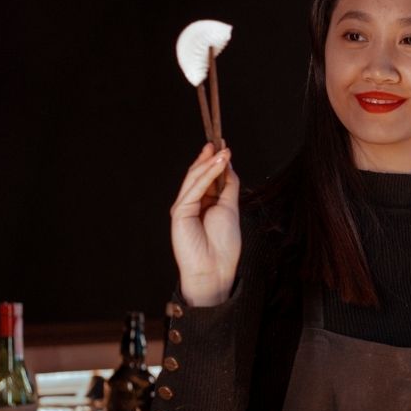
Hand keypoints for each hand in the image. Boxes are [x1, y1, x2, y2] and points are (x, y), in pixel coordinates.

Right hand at [170, 141, 240, 306]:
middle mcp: (192, 203)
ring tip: (223, 150)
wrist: (214, 269)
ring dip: (210, 163)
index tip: (224, 146)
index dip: (215, 161)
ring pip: (195, 179)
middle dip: (210, 158)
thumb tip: (229, 165)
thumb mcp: (230, 208)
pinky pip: (195, 188)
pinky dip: (207, 174)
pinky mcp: (180, 211)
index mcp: (204, 204)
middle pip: (199, 175)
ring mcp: (184, 207)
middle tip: (221, 142)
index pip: (208, 178)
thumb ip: (228, 187)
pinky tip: (218, 163)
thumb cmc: (224, 244)